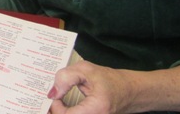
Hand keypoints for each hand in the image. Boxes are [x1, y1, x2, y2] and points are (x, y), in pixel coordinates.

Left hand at [47, 60, 179, 112]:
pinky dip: (66, 112)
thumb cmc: (111, 80)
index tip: (54, 93)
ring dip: (60, 111)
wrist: (130, 92)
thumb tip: (53, 91)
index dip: (55, 106)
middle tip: (48, 100)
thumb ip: (67, 77)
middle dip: (55, 110)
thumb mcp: (88, 70)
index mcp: (96, 108)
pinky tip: (61, 106)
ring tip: (54, 102)